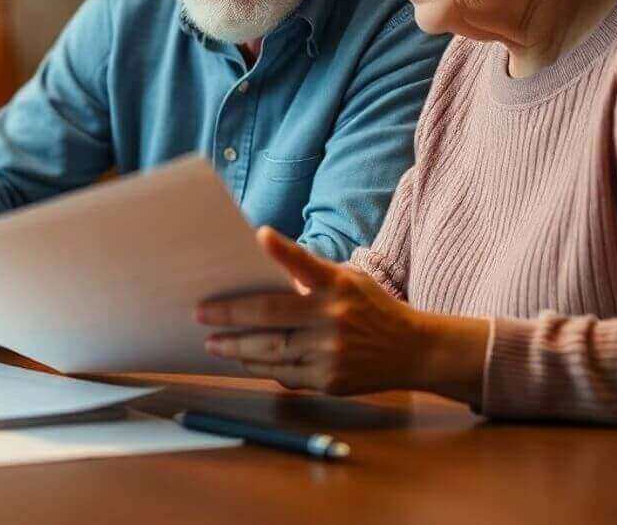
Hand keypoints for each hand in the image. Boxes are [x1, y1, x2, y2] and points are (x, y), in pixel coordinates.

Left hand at [196, 227, 466, 396]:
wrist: (416, 351)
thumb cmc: (372, 307)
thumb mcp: (349, 280)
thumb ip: (312, 276)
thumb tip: (262, 272)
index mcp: (338, 286)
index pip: (306, 264)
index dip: (282, 251)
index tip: (260, 235)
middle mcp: (334, 318)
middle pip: (272, 315)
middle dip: (230, 314)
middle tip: (201, 312)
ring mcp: (331, 353)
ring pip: (271, 350)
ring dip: (236, 347)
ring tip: (212, 342)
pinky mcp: (330, 381)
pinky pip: (284, 375)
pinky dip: (259, 367)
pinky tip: (242, 359)